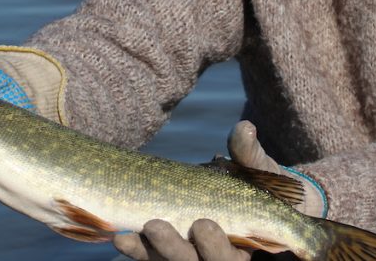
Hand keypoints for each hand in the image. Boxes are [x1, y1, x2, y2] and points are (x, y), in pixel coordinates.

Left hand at [112, 121, 326, 260]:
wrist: (247, 199)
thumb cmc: (257, 187)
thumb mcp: (255, 170)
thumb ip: (249, 155)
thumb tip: (245, 128)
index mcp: (240, 247)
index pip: (228, 259)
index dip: (215, 248)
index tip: (202, 224)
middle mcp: (212, 258)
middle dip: (173, 248)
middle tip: (156, 225)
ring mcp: (187, 255)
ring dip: (147, 249)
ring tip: (125, 234)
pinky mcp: (164, 252)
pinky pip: (149, 256)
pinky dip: (136, 248)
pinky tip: (119, 237)